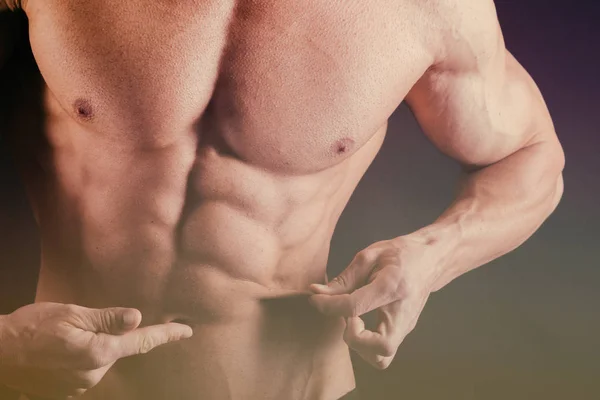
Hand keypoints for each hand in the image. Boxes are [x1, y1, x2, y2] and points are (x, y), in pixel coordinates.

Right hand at [0, 302, 192, 398]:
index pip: (142, 342)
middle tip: (83, 324)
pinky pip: (85, 371)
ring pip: (101, 360)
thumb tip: (137, 319)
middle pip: (118, 350)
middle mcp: (94, 374)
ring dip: (94, 347)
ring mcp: (80, 387)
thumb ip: (107, 319)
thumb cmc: (32, 329)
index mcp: (99, 353)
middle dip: (111, 335)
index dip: (167, 335)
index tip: (187, 331)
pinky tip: (60, 351)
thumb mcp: (72, 314)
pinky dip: (80, 358)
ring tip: (64, 337)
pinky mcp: (67, 392)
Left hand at [309, 237, 439, 369]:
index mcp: (392, 287)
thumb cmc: (400, 253)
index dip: (328, 306)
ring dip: (360, 346)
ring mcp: (406, 327)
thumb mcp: (370, 256)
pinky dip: (366, 345)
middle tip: (348, 315)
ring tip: (354, 320)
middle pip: (380, 347)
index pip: (354, 307)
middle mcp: (403, 313)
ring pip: (382, 358)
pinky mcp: (404, 332)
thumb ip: (344, 279)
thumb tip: (317, 293)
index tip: (316, 299)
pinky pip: (382, 352)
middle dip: (353, 337)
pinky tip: (362, 323)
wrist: (432, 259)